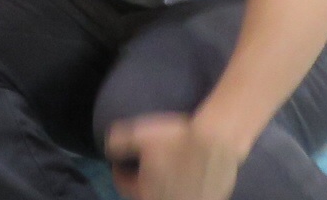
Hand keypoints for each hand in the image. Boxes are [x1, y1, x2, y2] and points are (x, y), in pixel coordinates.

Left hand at [103, 112, 242, 199]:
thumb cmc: (176, 139)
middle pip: (146, 194)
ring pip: (169, 195)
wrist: (217, 142)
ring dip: (164, 185)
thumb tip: (109, 150)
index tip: (121, 159)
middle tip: (144, 164)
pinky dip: (185, 187)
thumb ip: (118, 143)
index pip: (122, 186)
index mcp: (146, 194)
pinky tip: (187, 172)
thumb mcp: (139, 134)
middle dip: (142, 181)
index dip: (119, 170)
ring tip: (167, 168)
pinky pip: (190, 195)